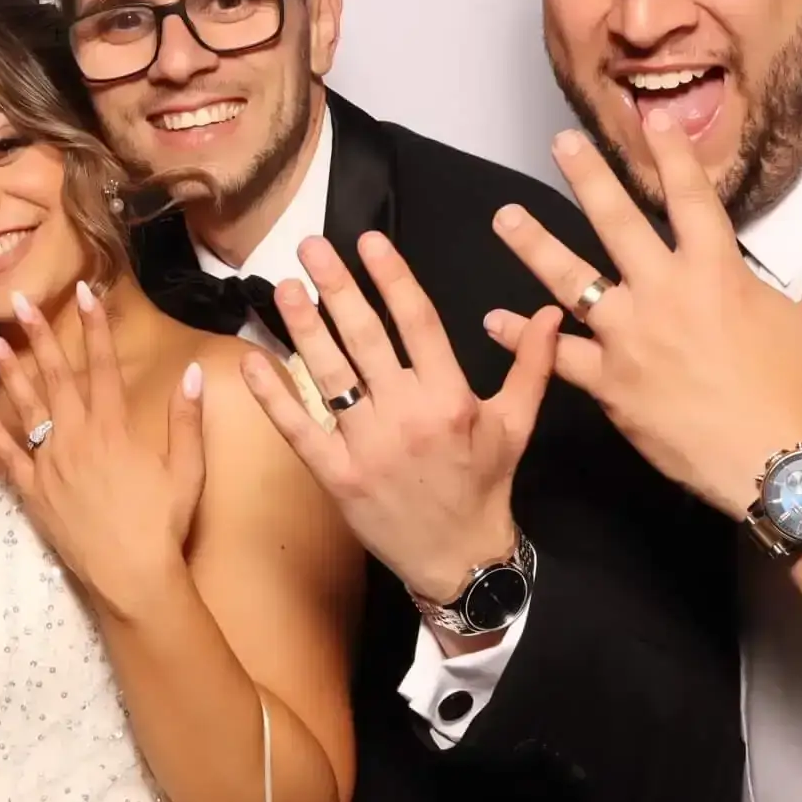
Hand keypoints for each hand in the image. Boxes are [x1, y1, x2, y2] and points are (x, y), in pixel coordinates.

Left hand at [0, 283, 206, 615]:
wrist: (132, 579)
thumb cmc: (164, 526)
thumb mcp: (188, 470)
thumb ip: (186, 419)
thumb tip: (193, 372)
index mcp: (115, 429)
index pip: (102, 365)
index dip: (94, 326)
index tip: (84, 291)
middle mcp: (77, 437)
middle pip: (56, 376)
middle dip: (38, 333)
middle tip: (19, 299)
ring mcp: (50, 463)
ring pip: (25, 406)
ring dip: (7, 368)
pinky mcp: (32, 491)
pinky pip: (5, 453)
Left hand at [239, 231, 561, 602]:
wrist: (459, 560)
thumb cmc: (485, 487)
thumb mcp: (516, 425)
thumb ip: (531, 366)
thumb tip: (550, 313)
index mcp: (449, 397)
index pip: (417, 322)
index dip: (392, 277)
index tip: (369, 241)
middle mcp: (406, 415)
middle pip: (365, 338)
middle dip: (336, 287)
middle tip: (310, 246)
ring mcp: (367, 446)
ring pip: (329, 374)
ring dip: (302, 327)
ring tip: (283, 287)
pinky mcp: (336, 475)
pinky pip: (299, 428)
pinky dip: (273, 394)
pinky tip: (251, 360)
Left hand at [484, 117, 801, 513]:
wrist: (779, 464)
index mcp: (716, 271)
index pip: (692, 197)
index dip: (672, 155)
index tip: (651, 121)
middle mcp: (665, 292)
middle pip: (616, 221)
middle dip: (587, 177)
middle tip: (559, 143)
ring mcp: (630, 336)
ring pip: (571, 280)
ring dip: (533, 246)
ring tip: (503, 216)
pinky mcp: (609, 383)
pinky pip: (557, 355)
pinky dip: (522, 338)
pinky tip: (491, 320)